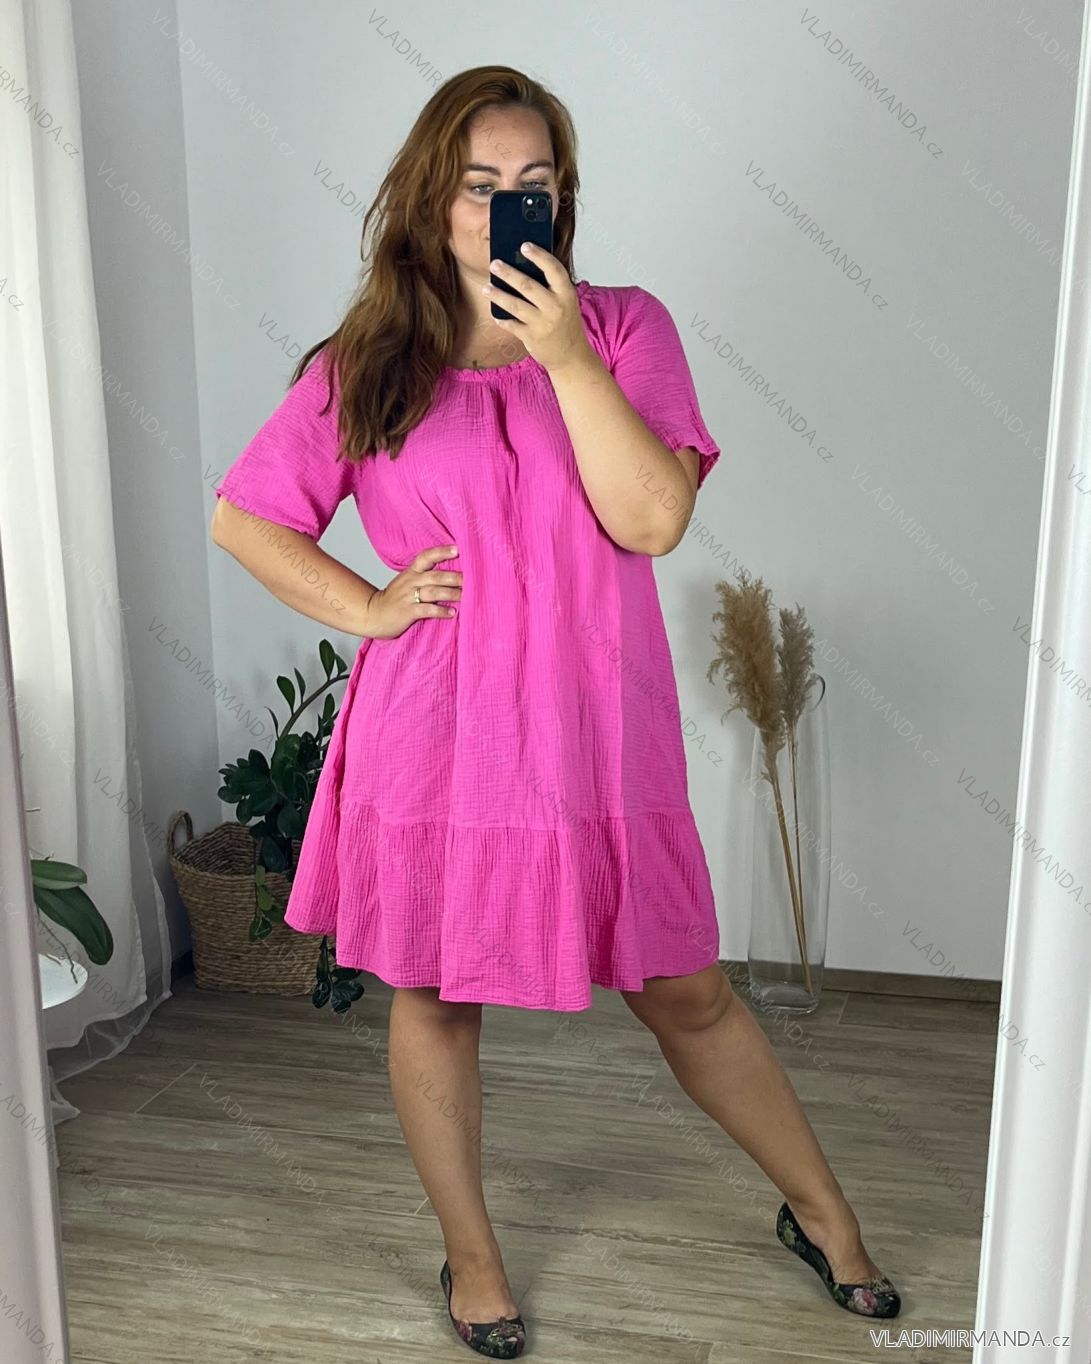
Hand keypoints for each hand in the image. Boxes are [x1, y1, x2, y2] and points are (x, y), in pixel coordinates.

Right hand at [362, 544, 461, 638]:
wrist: (373, 614)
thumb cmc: (395, 599)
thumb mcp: (407, 581)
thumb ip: (425, 576)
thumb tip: (452, 574)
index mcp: (411, 572)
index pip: (426, 556)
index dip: (441, 552)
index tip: (457, 549)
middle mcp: (411, 581)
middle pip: (435, 576)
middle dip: (455, 577)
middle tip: (472, 579)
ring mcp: (409, 596)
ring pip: (434, 592)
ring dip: (452, 593)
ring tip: (466, 596)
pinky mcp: (408, 611)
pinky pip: (427, 610)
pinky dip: (441, 611)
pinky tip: (452, 612)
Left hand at [486, 244, 593, 373]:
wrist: (571, 355)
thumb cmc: (565, 323)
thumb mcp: (566, 301)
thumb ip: (551, 286)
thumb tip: (523, 265)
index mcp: (566, 294)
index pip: (554, 269)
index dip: (539, 256)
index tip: (524, 246)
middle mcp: (555, 307)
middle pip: (528, 286)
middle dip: (509, 273)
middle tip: (494, 264)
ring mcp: (543, 323)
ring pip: (516, 305)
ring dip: (499, 295)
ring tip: (487, 287)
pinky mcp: (532, 338)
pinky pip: (512, 325)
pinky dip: (502, 319)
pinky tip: (495, 314)